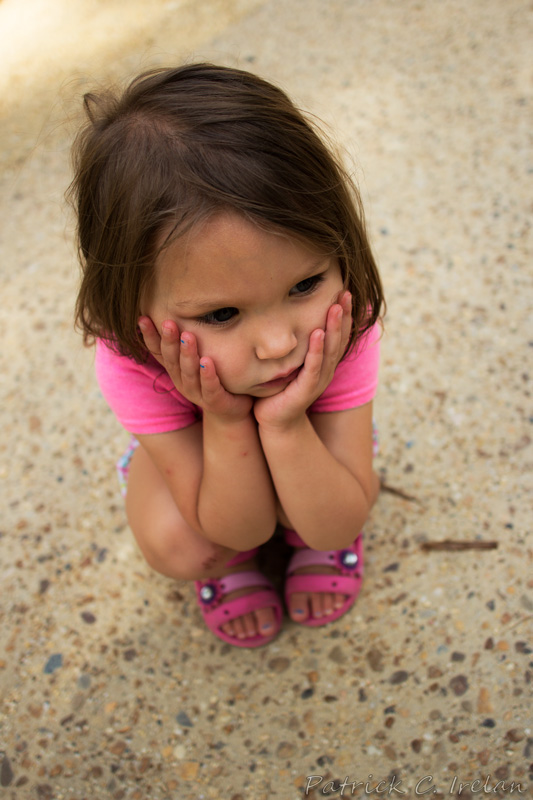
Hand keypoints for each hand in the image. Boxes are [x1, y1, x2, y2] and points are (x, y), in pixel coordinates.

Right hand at [138, 317, 252, 420]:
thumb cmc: (213, 378)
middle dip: (169, 341)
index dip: (150, 336)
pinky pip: (210, 388)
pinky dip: (208, 375)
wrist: (230, 411)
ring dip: (187, 355)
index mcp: (175, 370)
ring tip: (188, 337)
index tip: (142, 318)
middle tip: (168, 322)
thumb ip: (187, 340)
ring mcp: (197, 393)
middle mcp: (182, 381)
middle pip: (172, 360)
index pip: (158, 351)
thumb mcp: (196, 359)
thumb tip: (180, 308)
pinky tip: (208, 362)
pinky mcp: (215, 402)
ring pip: (189, 373)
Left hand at [254, 291, 352, 430]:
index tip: (344, 291)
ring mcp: (317, 380)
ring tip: (335, 307)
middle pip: (339, 339)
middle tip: (345, 292)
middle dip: (343, 315)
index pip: (338, 334)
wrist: (275, 422)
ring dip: (333, 328)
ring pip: (329, 350)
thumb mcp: (291, 363)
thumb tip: (287, 313)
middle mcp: (325, 370)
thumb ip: (296, 344)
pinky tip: (317, 333)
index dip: (344, 314)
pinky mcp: (305, 390)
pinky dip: (316, 350)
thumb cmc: (279, 390)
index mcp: (324, 362)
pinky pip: (313, 367)